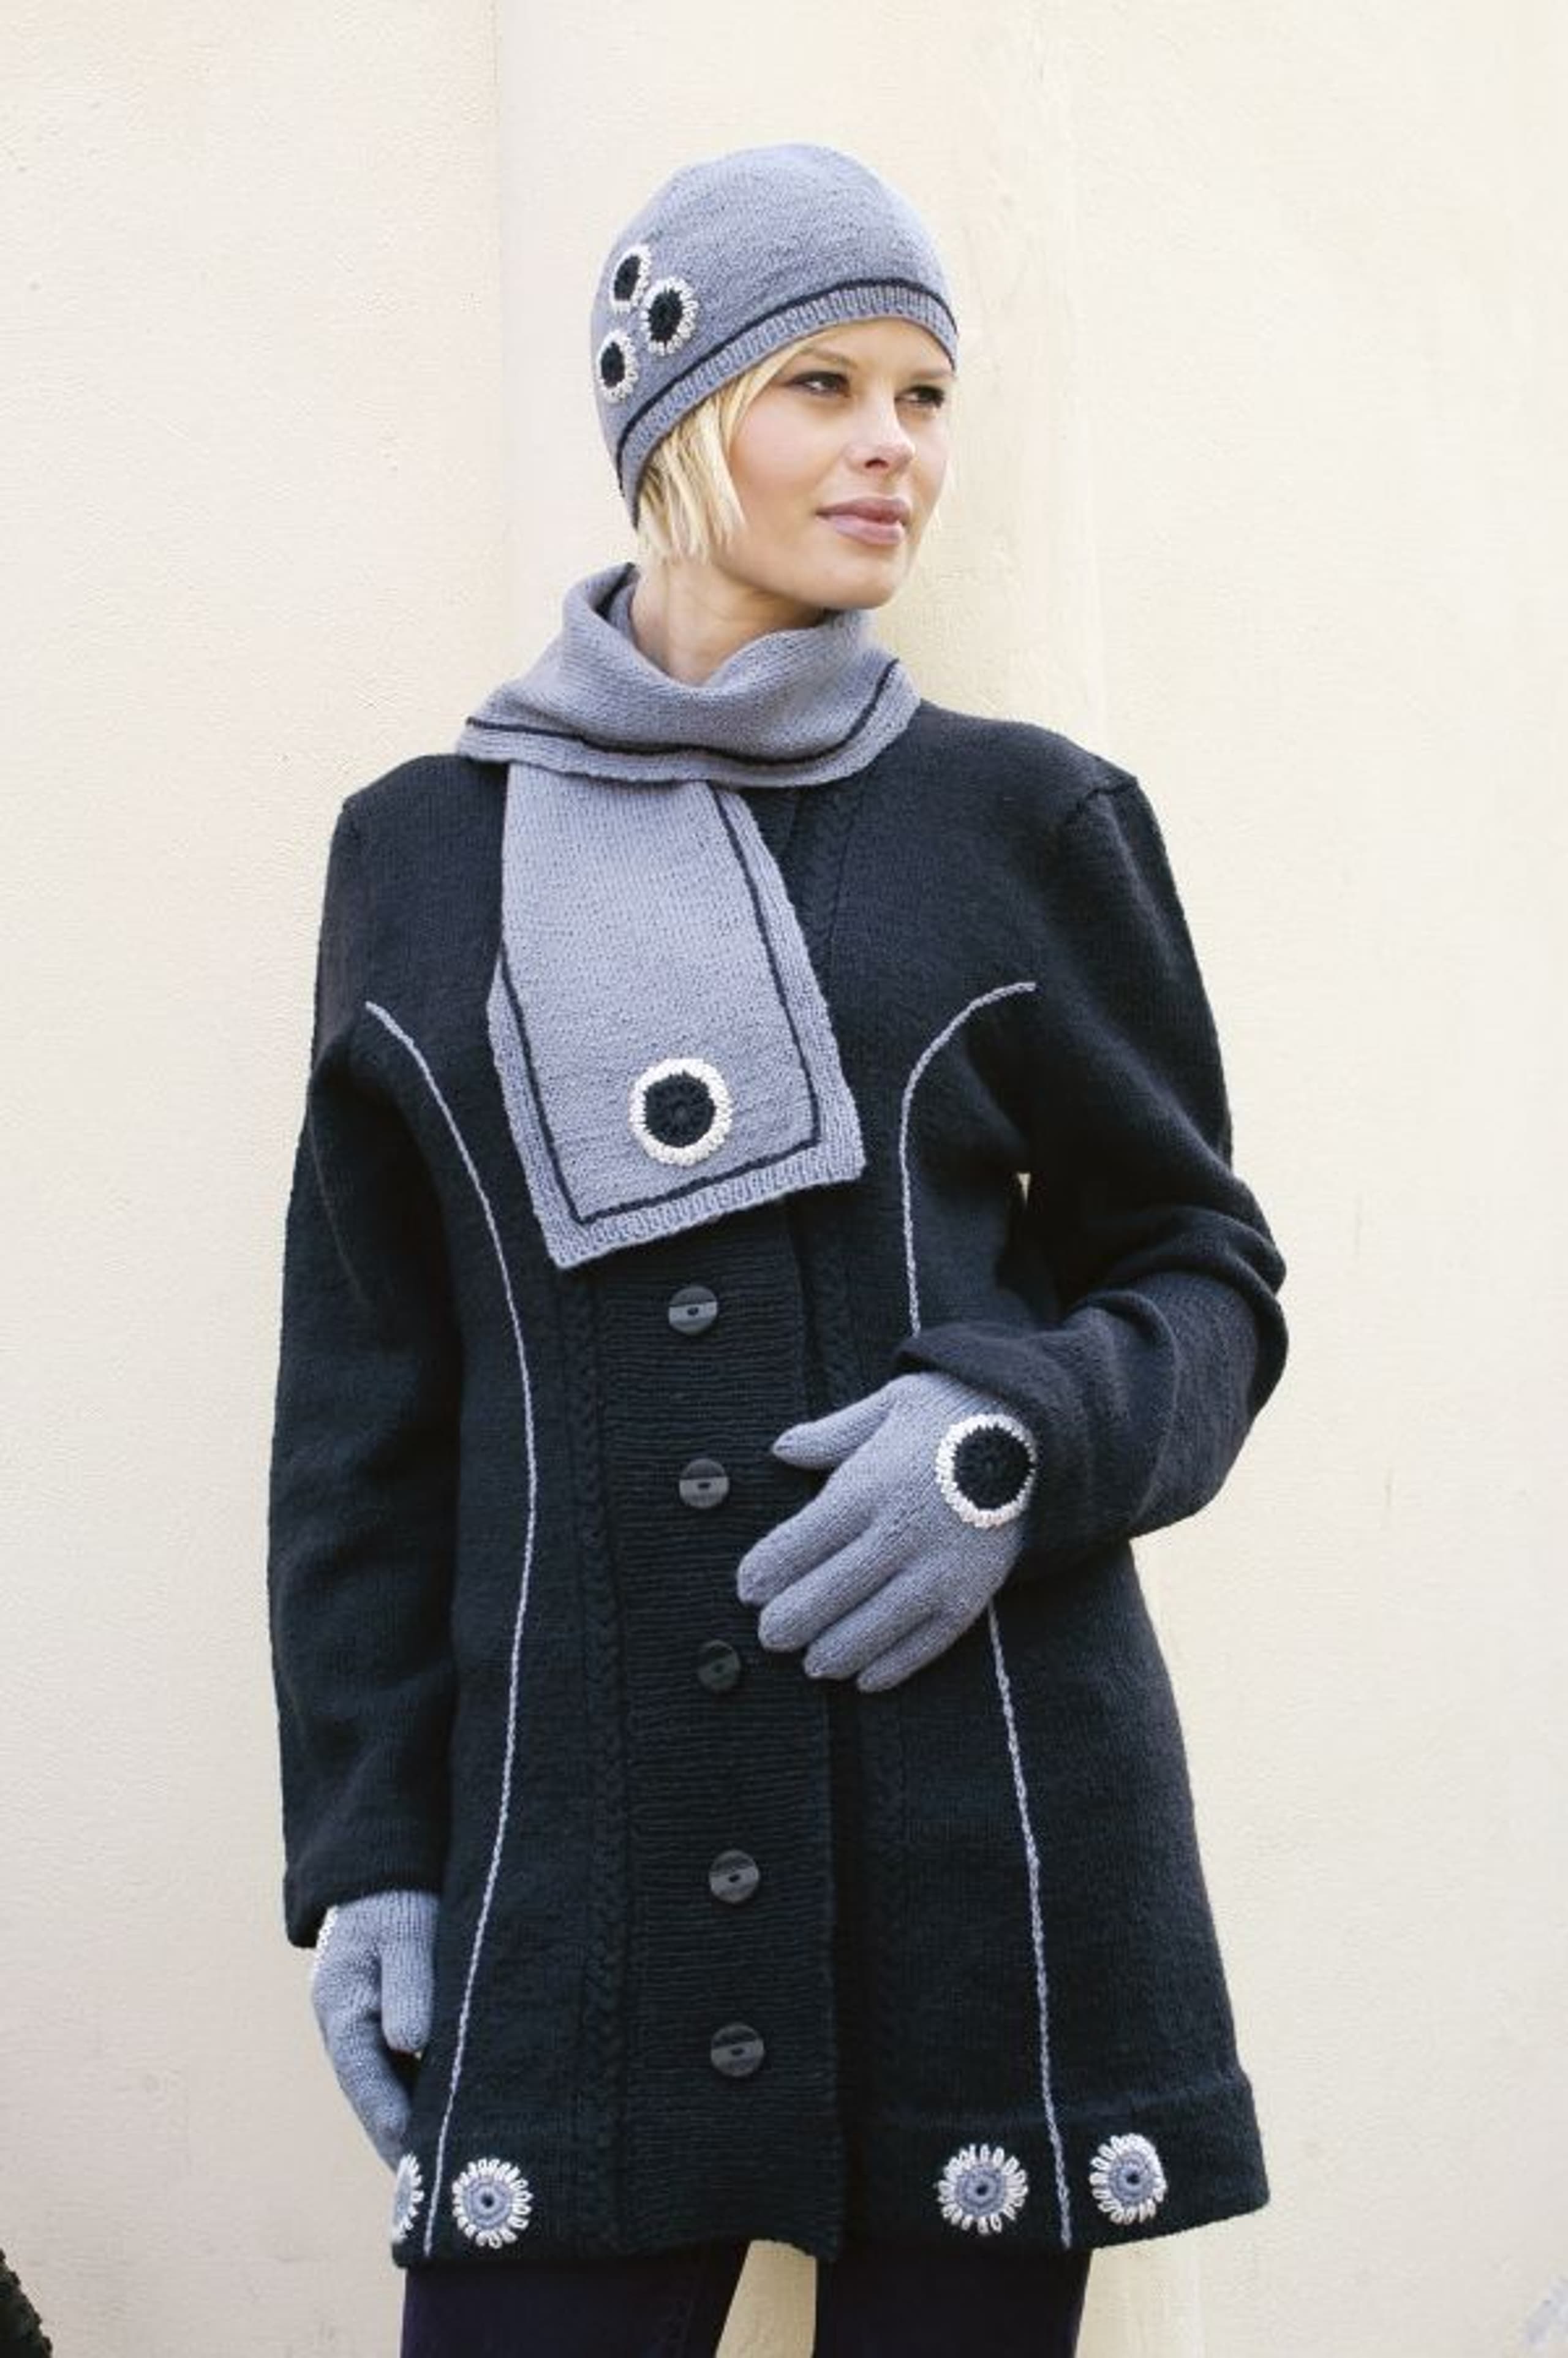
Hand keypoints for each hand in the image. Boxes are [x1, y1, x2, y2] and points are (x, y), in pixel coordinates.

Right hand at [309, 1888, 438, 2165]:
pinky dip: (418, 2093)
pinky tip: (446, 2115)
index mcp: (342, 2008)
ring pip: (386, 2085)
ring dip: (410, 2121)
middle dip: (399, 2140)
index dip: (390, 2125)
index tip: (417, 2165)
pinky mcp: (384, 2016)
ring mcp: (362, 2023)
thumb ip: (409, 1984)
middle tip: (434, 2188)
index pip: (366, 2080)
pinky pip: (400, 2066)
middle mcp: (346, 2024)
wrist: (385, 1867)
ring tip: (444, 2167)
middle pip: (373, 2094)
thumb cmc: (398, 1898)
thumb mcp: (405, 1932)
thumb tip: (409, 2043)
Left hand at [736, 1370, 1038, 1690]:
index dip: (767, 1571)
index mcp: (872, 1486)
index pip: (800, 1542)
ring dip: (833, 1652)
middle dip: (789, 1620)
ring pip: (870, 1630)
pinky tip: (865, 1679)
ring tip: (811, 1661)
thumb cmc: (954, 1413)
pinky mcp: (971, 1597)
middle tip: (769, 1634)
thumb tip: (781, 1450)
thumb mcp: (890, 1404)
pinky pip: (924, 1644)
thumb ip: (832, 1433)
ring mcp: (938, 1571)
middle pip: (827, 1594)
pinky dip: (892, 1666)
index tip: (747, 1588)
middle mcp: (901, 1534)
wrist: (1042, 1434)